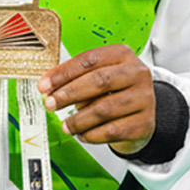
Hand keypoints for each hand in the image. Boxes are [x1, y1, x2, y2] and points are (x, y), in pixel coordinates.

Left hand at [38, 45, 154, 155]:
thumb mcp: (99, 77)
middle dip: (69, 94)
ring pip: (104, 109)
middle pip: (99, 81)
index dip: (63, 73)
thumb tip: (49, 89)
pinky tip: (83, 134)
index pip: (90, 59)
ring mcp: (144, 98)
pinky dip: (92, 134)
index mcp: (123, 55)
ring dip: (79, 119)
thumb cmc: (115, 92)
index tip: (44, 85)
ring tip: (66, 125)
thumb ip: (76, 79)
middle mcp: (137, 73)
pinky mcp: (145, 123)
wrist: (141, 115)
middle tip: (51, 104)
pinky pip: (112, 131)